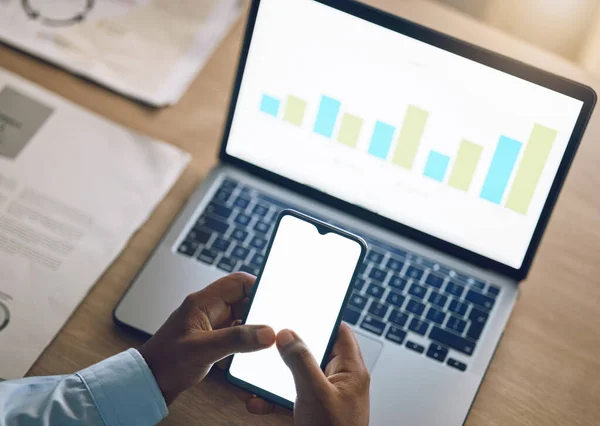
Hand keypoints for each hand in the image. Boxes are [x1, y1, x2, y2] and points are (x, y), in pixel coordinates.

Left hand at [139, 273, 275, 404]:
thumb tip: (268, 333)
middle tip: (272, 327)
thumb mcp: (204, 349)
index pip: (238, 282)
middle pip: (243, 301)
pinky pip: (236, 335)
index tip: (276, 300)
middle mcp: (209, 309)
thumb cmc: (166, 362)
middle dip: (259, 313)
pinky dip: (243, 344)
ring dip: (251, 331)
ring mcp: (210, 325)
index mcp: (203, 302)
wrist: (149, 383)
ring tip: (260, 344)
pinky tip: (244, 356)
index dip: (259, 287)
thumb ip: (236, 339)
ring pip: (242, 319)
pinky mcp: (212, 340)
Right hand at [245, 323, 369, 425]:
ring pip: (298, 375)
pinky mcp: (312, 411)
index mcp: (350, 370)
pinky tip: (255, 402)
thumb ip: (301, 361)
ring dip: (274, 377)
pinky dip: (273, 398)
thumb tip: (288, 334)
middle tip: (270, 339)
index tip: (298, 308)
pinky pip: (291, 396)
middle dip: (288, 348)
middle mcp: (339, 380)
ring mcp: (326, 396)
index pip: (338, 331)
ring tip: (255, 376)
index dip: (320, 317)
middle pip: (314, 351)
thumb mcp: (316, 393)